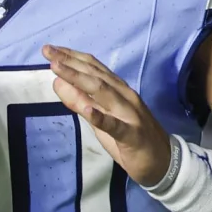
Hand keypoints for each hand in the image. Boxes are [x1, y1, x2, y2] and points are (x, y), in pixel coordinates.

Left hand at [43, 44, 172, 185]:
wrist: (164, 161)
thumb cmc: (130, 139)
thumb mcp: (100, 119)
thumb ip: (81, 102)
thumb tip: (57, 83)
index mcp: (118, 90)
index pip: (93, 68)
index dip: (71, 57)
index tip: (50, 49)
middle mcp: (124, 96)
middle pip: (95, 75)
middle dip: (70, 63)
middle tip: (48, 52)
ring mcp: (130, 114)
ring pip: (103, 93)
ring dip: (79, 80)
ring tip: (58, 71)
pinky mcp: (132, 135)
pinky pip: (115, 125)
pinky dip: (101, 117)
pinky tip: (88, 111)